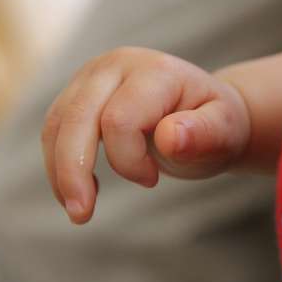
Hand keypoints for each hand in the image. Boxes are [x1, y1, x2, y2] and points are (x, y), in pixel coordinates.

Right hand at [41, 48, 249, 223]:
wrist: (204, 110)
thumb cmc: (216, 122)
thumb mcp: (225, 130)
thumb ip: (204, 133)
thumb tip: (169, 137)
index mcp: (156, 71)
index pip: (120, 120)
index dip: (129, 161)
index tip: (153, 180)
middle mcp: (117, 65)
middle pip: (76, 117)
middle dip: (73, 170)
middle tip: (81, 216)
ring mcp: (94, 76)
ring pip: (57, 123)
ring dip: (60, 170)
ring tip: (78, 209)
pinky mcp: (80, 93)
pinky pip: (55, 127)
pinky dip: (59, 161)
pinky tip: (77, 186)